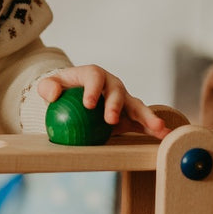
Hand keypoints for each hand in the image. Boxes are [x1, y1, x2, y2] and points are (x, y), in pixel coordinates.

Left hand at [36, 66, 169, 138]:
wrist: (74, 100)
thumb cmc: (61, 91)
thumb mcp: (49, 86)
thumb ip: (47, 87)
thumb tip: (52, 93)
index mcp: (93, 75)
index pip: (94, 77)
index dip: (92, 89)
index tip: (88, 104)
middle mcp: (112, 85)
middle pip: (117, 91)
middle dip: (116, 104)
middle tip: (110, 119)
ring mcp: (124, 99)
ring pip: (136, 106)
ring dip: (147, 116)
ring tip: (158, 127)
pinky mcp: (130, 115)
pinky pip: (142, 122)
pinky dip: (153, 129)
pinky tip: (165, 138)